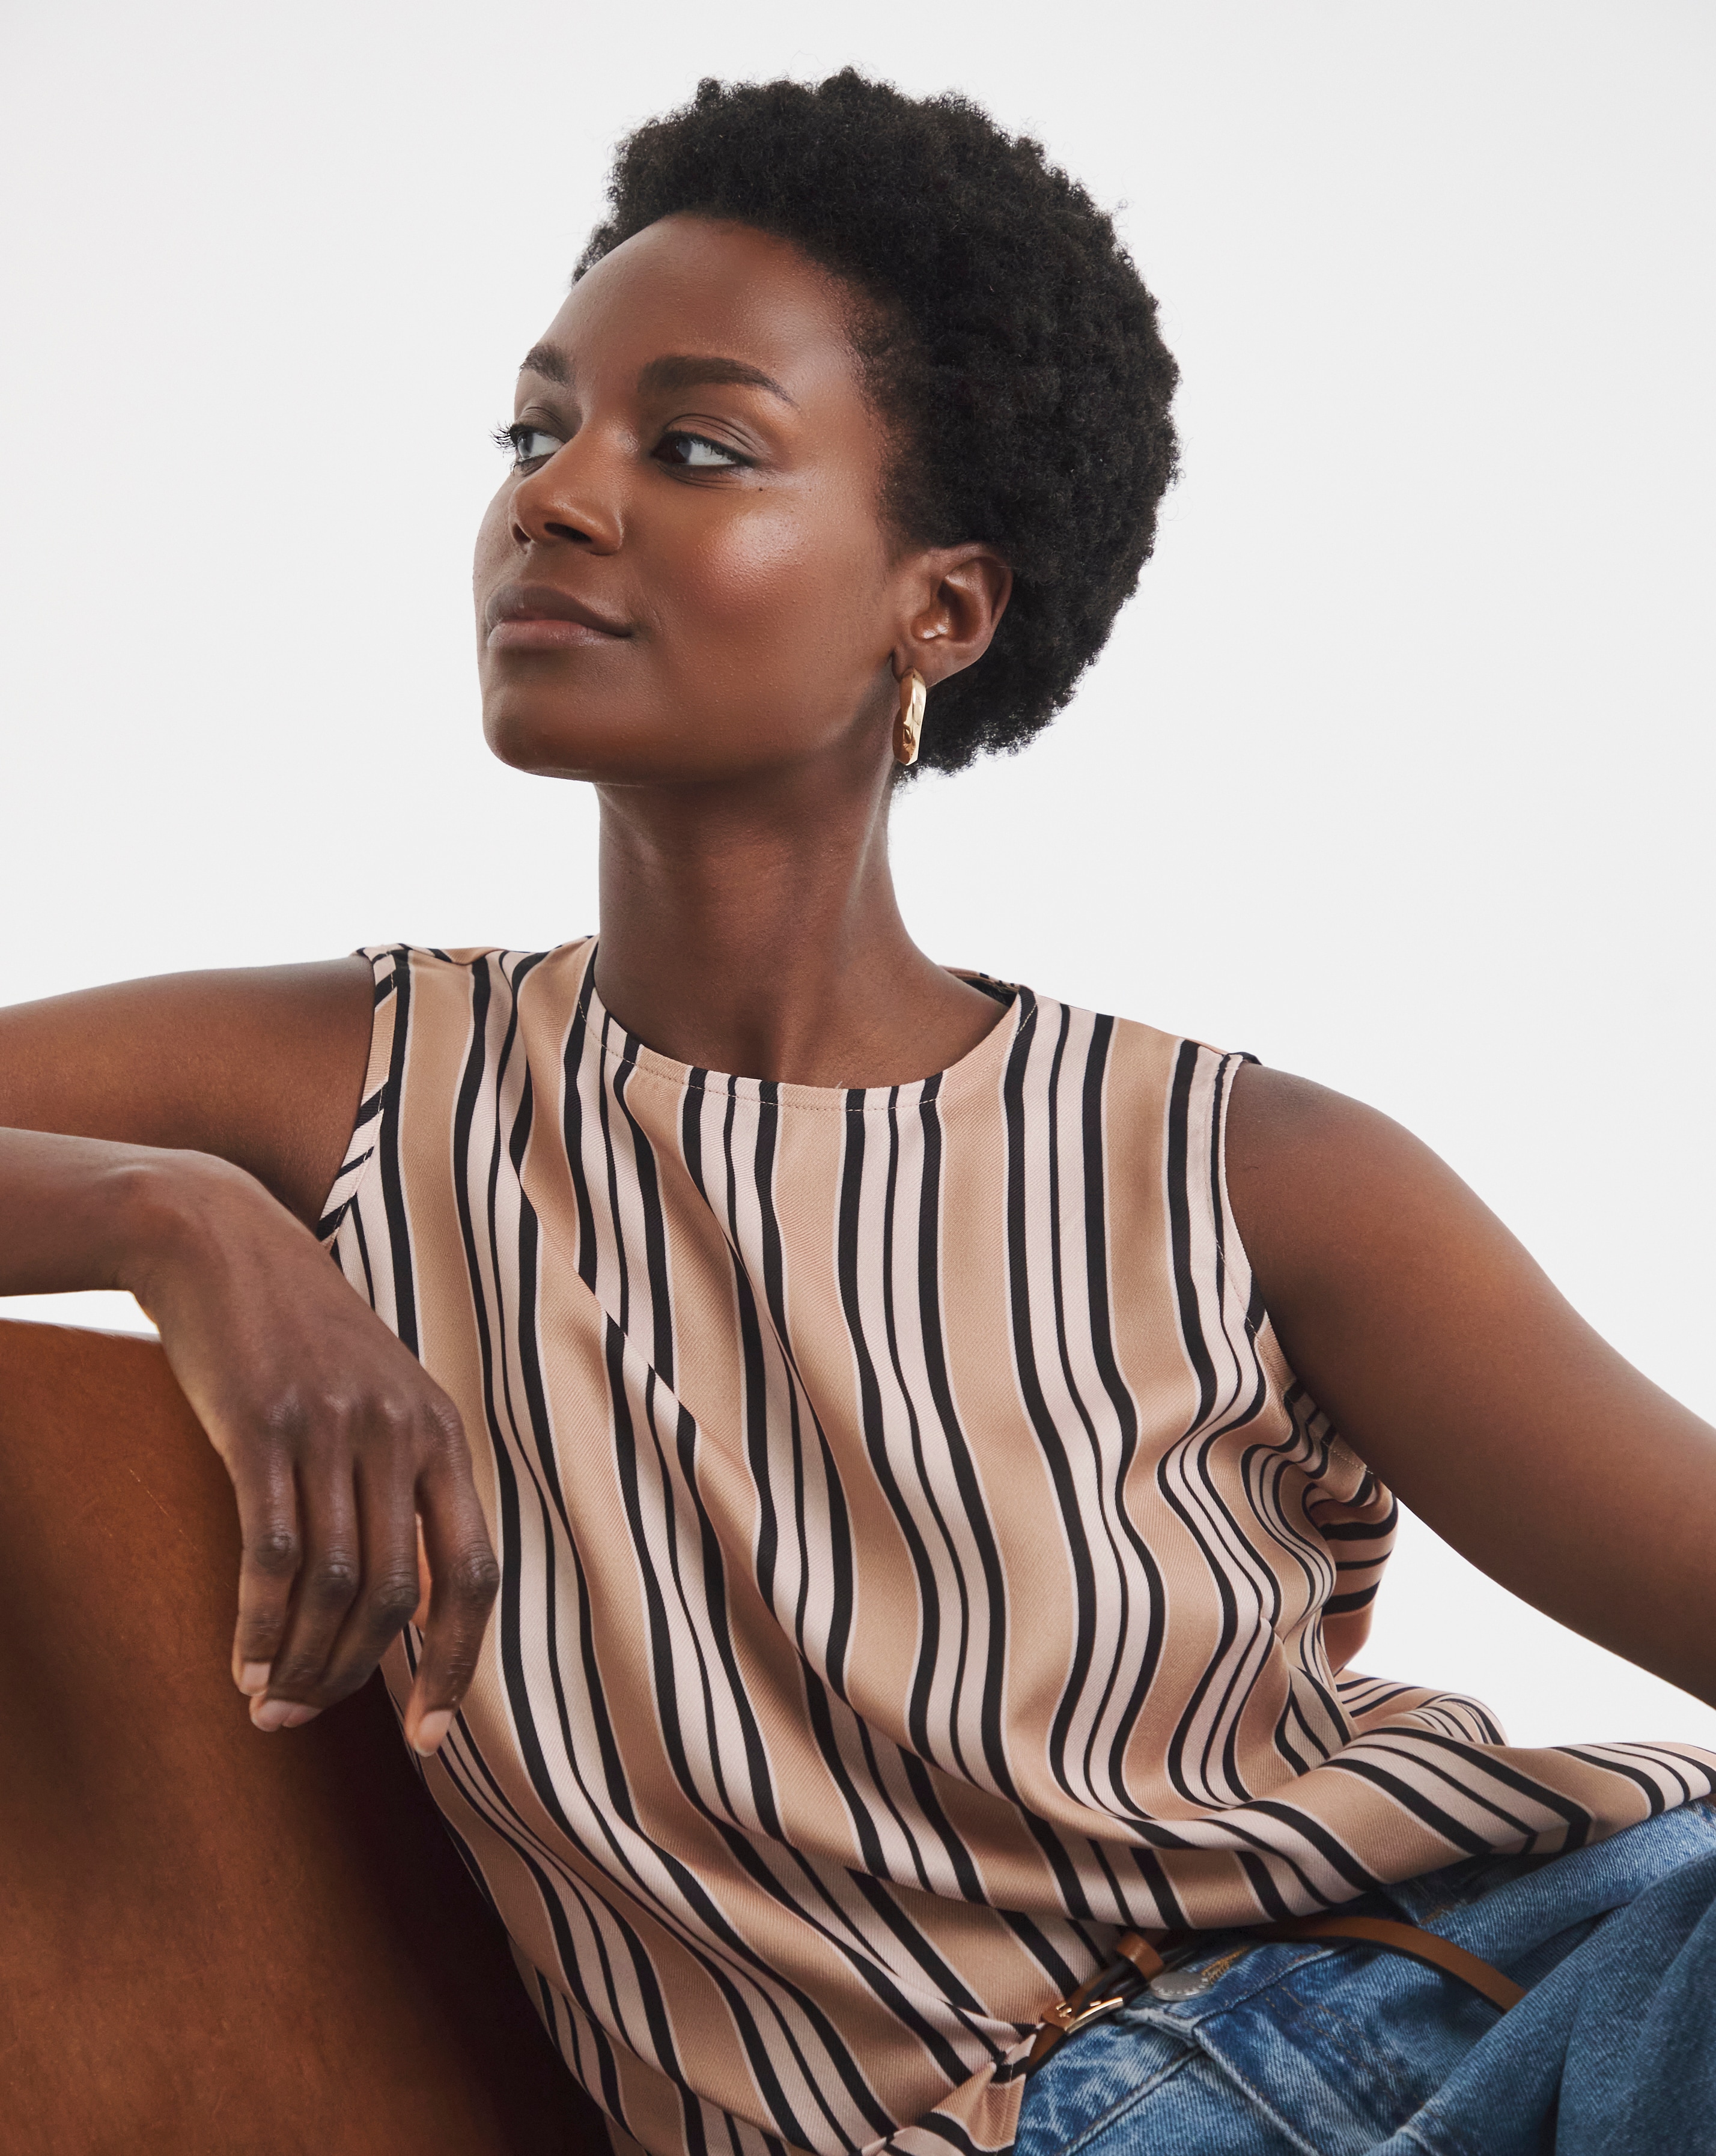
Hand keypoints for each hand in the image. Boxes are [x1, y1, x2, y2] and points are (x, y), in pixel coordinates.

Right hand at [122, 1151, 497, 1752]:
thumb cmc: (303, 1339)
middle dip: (355, 1678)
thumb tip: (404, 1607)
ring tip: (270, 1702)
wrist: (227, 1247)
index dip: (456, 1664)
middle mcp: (400, 1434)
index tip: (429, 1737)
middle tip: (305, 1718)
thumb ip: (404, 1483)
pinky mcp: (262, 1430)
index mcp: (442, 1434)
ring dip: (301, 1663)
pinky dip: (259, 1625)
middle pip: (397, 1597)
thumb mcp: (381, 1398)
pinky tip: (243, 1661)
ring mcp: (333, 1430)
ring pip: (334, 1588)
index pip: (473, 1573)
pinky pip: (272, 1556)